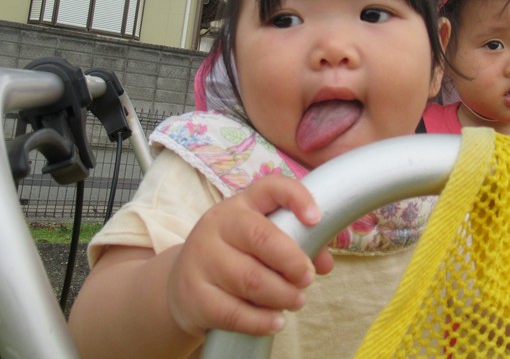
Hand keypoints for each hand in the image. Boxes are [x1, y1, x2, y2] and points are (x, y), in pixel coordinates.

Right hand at [167, 175, 333, 338]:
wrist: (183, 283)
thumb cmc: (236, 256)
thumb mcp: (261, 240)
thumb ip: (298, 244)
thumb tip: (325, 263)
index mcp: (242, 204)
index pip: (271, 187)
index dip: (297, 198)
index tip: (315, 219)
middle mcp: (218, 224)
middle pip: (261, 238)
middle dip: (293, 261)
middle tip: (308, 278)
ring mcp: (202, 259)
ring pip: (250, 280)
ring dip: (282, 295)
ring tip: (296, 300)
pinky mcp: (194, 295)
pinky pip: (234, 313)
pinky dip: (261, 321)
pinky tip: (276, 322)